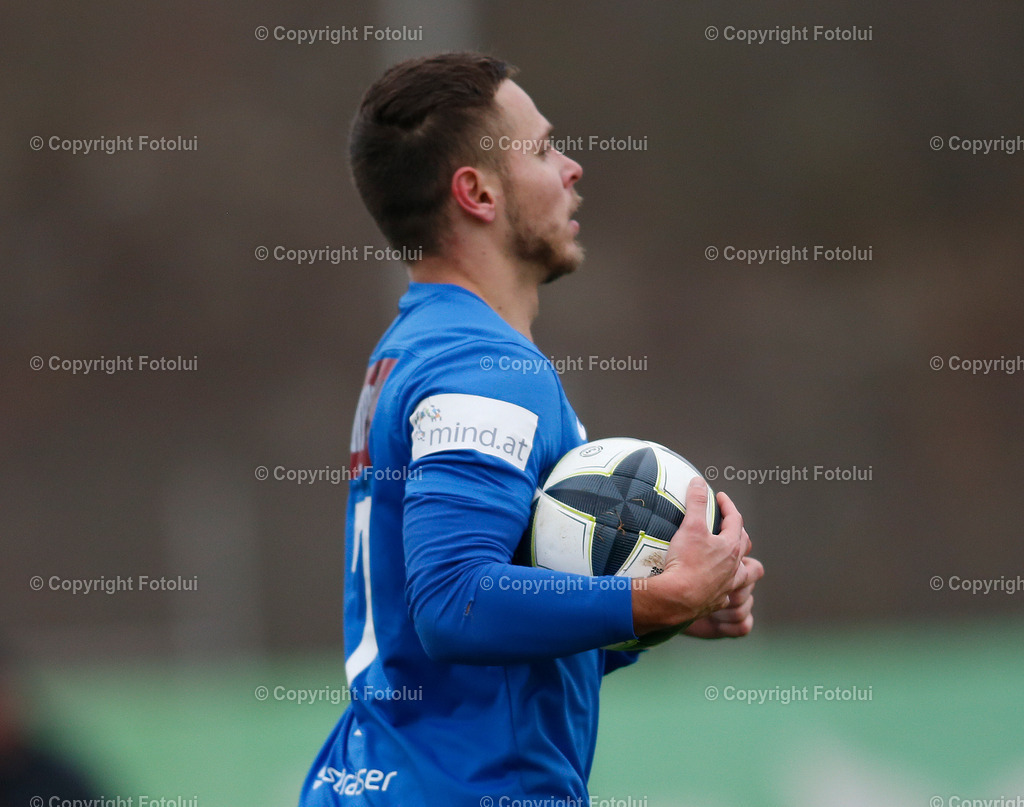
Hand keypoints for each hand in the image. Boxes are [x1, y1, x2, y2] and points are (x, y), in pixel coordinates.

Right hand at [632, 478, 759, 634]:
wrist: (676, 599)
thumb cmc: (686, 562)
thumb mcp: (690, 526)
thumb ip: (696, 502)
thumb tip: (699, 482)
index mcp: (730, 547)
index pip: (736, 520)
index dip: (728, 506)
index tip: (720, 498)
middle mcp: (734, 567)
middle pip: (744, 546)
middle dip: (737, 532)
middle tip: (726, 525)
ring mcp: (727, 586)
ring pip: (745, 574)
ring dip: (743, 565)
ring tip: (736, 561)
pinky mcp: (716, 602)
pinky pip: (728, 594)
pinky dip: (725, 587)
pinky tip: (716, 586)